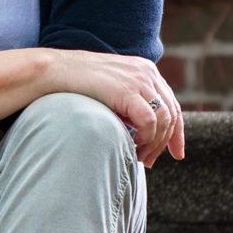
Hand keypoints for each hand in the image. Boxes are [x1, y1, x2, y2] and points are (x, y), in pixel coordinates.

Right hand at [47, 51, 184, 167]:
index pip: (172, 105)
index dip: (177, 133)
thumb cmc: (76, 86)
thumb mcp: (112, 91)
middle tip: (148, 162)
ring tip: (137, 157)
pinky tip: (132, 146)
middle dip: (164, 143)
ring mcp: (139, 80)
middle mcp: (147, 73)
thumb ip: (129, 104)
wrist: (55, 72)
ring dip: (154, 144)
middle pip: (172, 114)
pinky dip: (145, 138)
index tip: (177, 154)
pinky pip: (150, 121)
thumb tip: (142, 132)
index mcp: (145, 71)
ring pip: (164, 120)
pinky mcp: (128, 90)